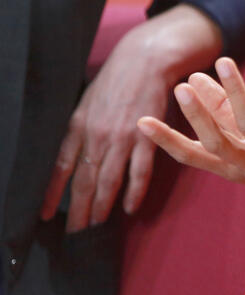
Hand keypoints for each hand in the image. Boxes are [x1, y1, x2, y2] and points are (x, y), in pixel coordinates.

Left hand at [42, 5, 222, 231]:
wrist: (146, 60)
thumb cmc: (115, 80)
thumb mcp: (86, 102)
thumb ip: (78, 129)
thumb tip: (68, 156)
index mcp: (78, 126)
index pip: (59, 168)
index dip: (52, 194)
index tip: (47, 215)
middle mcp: (97, 135)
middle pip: (85, 181)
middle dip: (79, 211)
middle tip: (75, 234)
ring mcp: (123, 137)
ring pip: (109, 181)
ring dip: (102, 207)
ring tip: (97, 226)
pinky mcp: (148, 136)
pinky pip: (140, 171)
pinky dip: (134, 192)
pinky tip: (129, 208)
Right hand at [137, 57, 244, 236]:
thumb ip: (226, 116)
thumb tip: (197, 82)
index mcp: (234, 169)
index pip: (193, 157)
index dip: (166, 141)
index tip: (140, 122)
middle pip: (216, 142)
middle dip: (197, 115)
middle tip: (180, 87)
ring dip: (236, 93)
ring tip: (223, 62)